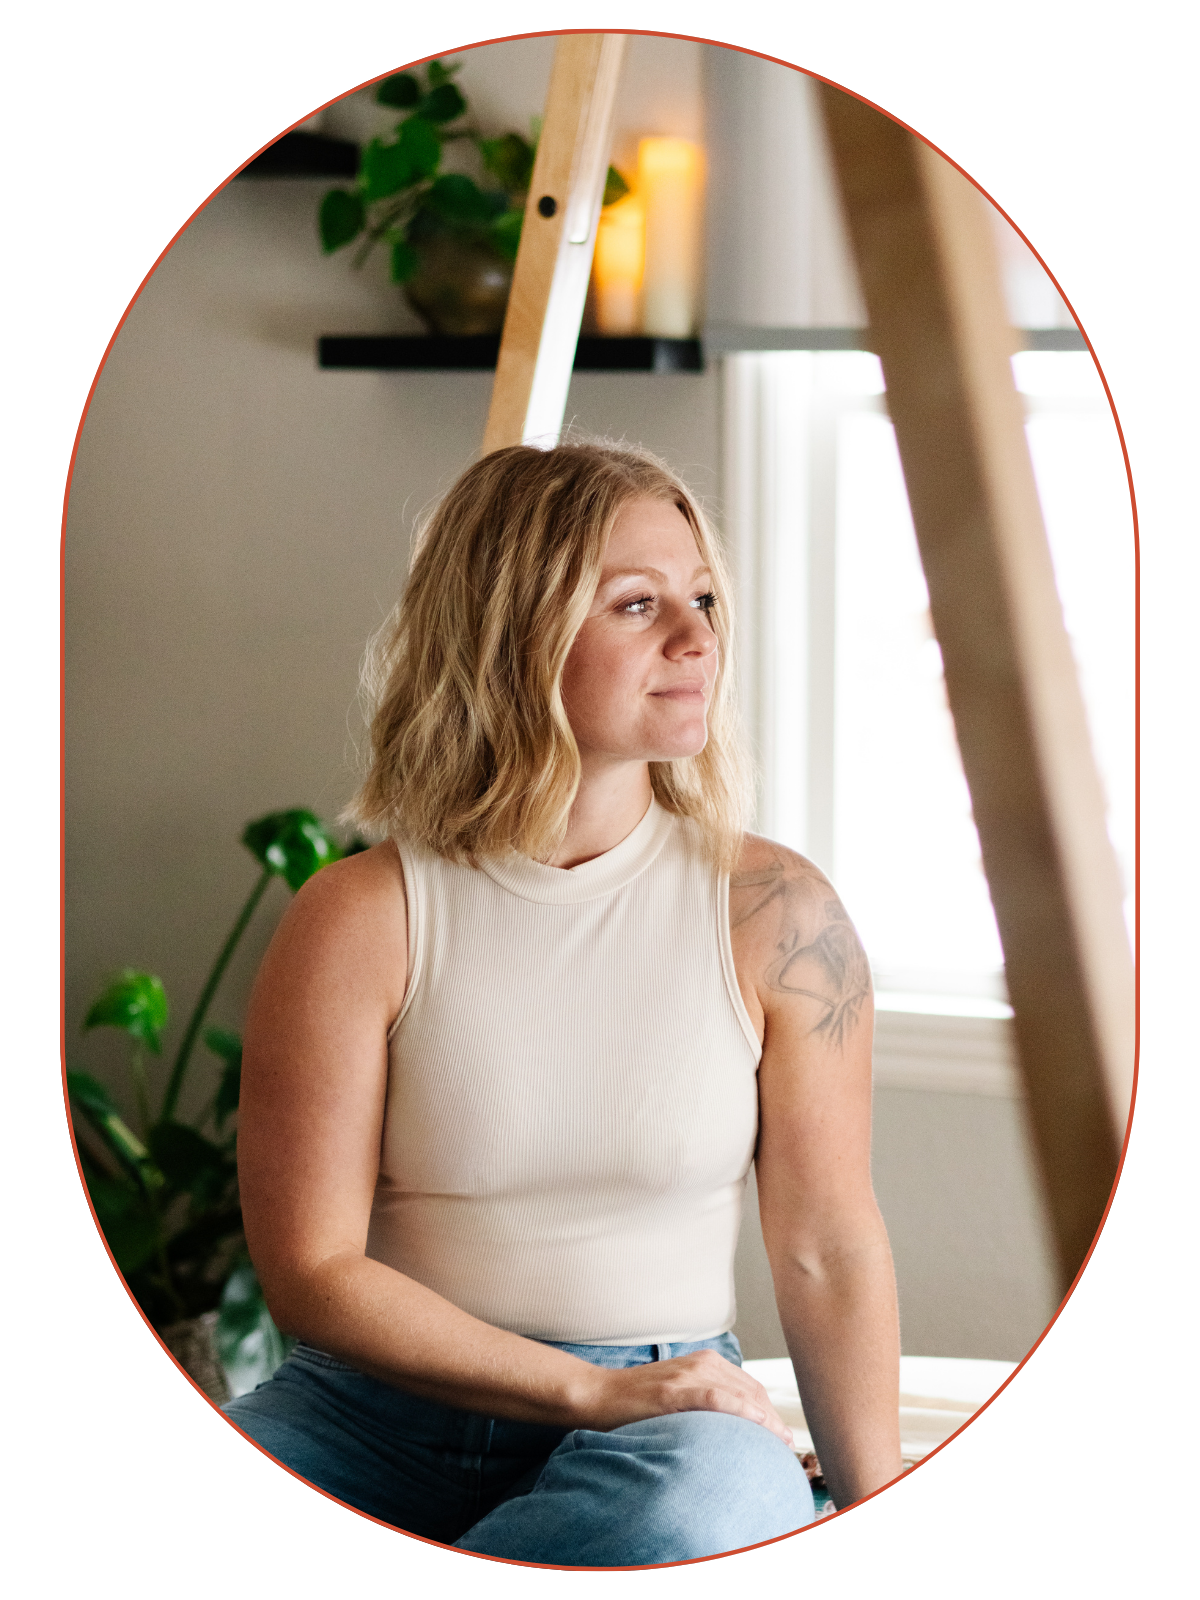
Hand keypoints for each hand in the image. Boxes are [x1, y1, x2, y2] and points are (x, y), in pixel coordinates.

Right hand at [574, 1349, 794, 1447]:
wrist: (597, 1395)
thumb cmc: (636, 1403)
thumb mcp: (677, 1396)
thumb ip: (704, 1403)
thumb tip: (732, 1431)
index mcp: (705, 1363)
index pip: (750, 1387)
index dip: (770, 1412)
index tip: (782, 1436)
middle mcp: (701, 1364)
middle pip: (751, 1391)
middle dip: (773, 1419)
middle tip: (787, 1446)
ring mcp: (687, 1375)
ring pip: (739, 1394)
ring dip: (765, 1419)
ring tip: (780, 1443)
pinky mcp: (673, 1391)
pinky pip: (715, 1398)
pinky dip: (740, 1410)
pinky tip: (758, 1424)